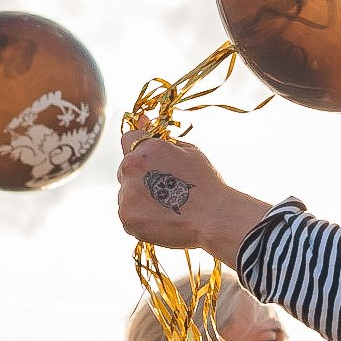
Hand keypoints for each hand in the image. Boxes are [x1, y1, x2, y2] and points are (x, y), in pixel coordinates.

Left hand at [116, 131, 272, 261]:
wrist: (214, 218)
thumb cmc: (206, 183)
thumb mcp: (190, 151)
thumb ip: (163, 140)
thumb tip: (143, 122)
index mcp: (146, 149)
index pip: (128, 138)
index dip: (140, 146)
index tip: (150, 156)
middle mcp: (130, 169)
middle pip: (126, 168)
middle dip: (141, 174)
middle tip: (167, 186)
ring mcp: (126, 195)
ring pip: (127, 192)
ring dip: (140, 196)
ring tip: (168, 205)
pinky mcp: (126, 218)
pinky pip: (129, 213)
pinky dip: (141, 216)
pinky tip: (163, 218)